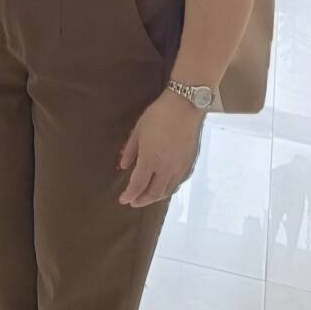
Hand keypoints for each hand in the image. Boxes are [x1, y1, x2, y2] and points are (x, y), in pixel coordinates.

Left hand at [118, 90, 203, 207]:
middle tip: (133, 202)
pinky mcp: (188, 164)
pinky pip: (177, 183)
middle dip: (141, 200)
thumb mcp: (138, 130)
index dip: (129, 194)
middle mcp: (165, 168)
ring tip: (146, 197)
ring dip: (155, 197)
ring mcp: (179, 167)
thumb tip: (122, 166)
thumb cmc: (158, 115)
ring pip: (167, 191)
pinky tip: (163, 187)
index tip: (122, 200)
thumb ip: (130, 150)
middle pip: (153, 193)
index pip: (138, 184)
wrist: (184, 107)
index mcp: (150, 159)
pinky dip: (168, 189)